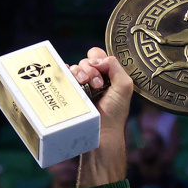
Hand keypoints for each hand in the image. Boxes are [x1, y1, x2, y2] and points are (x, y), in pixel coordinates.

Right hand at [70, 47, 133, 187]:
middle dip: (90, 68)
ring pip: (75, 67)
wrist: (101, 131)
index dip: (98, 59)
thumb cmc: (114, 112)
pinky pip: (63, 75)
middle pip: (86, 60)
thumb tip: (98, 59)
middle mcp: (94, 78)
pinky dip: (65, 73)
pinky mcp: (71, 92)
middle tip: (96, 84)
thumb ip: (116, 67)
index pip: (98, 55)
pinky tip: (71, 81)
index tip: (101, 71)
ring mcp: (81, 86)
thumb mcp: (124, 87)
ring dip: (79, 72)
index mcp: (108, 75)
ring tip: (84, 85)